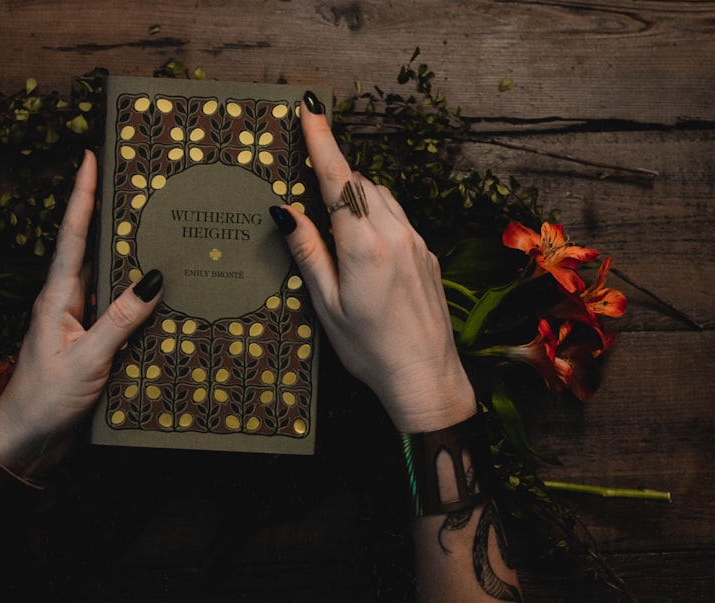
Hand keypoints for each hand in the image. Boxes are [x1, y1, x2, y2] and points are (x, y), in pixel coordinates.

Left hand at [0, 150, 162, 477]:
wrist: (24, 443)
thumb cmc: (44, 400)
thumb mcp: (86, 358)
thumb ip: (119, 320)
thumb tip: (152, 280)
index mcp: (57, 297)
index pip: (73, 235)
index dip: (81, 195)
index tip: (90, 156)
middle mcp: (67, 303)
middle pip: (90, 248)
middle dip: (108, 213)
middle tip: (134, 182)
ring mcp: (78, 324)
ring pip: (107, 279)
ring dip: (126, 254)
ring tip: (155, 226)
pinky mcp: (89, 345)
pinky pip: (117, 311)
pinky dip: (135, 297)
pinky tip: (159, 295)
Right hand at [272, 95, 474, 432]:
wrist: (427, 379)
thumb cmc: (371, 350)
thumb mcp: (327, 306)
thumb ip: (309, 254)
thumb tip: (286, 212)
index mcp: (365, 246)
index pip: (339, 180)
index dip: (322, 142)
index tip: (310, 111)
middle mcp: (397, 235)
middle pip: (361, 184)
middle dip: (335, 173)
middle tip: (308, 179)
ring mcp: (417, 243)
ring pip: (383, 198)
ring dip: (357, 194)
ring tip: (333, 217)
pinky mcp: (428, 256)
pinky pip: (398, 218)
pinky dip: (376, 215)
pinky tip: (363, 244)